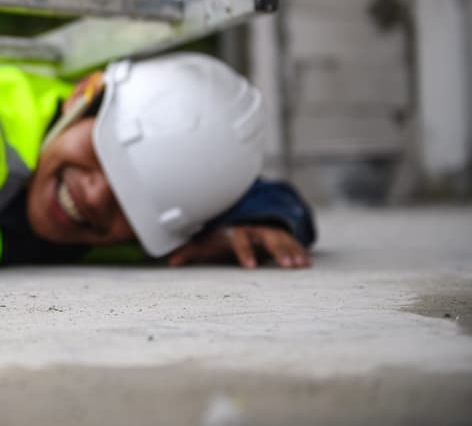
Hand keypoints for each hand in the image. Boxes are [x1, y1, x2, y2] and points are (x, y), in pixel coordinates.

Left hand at [167, 225, 310, 269]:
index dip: (244, 252)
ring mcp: (269, 230)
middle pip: (267, 238)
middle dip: (277, 251)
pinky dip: (300, 250)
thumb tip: (170, 262)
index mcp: (236, 230)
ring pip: (283, 239)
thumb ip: (190, 250)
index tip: (250, 266)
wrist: (239, 210)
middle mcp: (255, 228)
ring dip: (292, 251)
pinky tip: (308, 262)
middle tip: (286, 266)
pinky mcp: (280, 233)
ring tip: (301, 265)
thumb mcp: (206, 240)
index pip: (240, 240)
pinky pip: (292, 241)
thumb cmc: (222, 231)